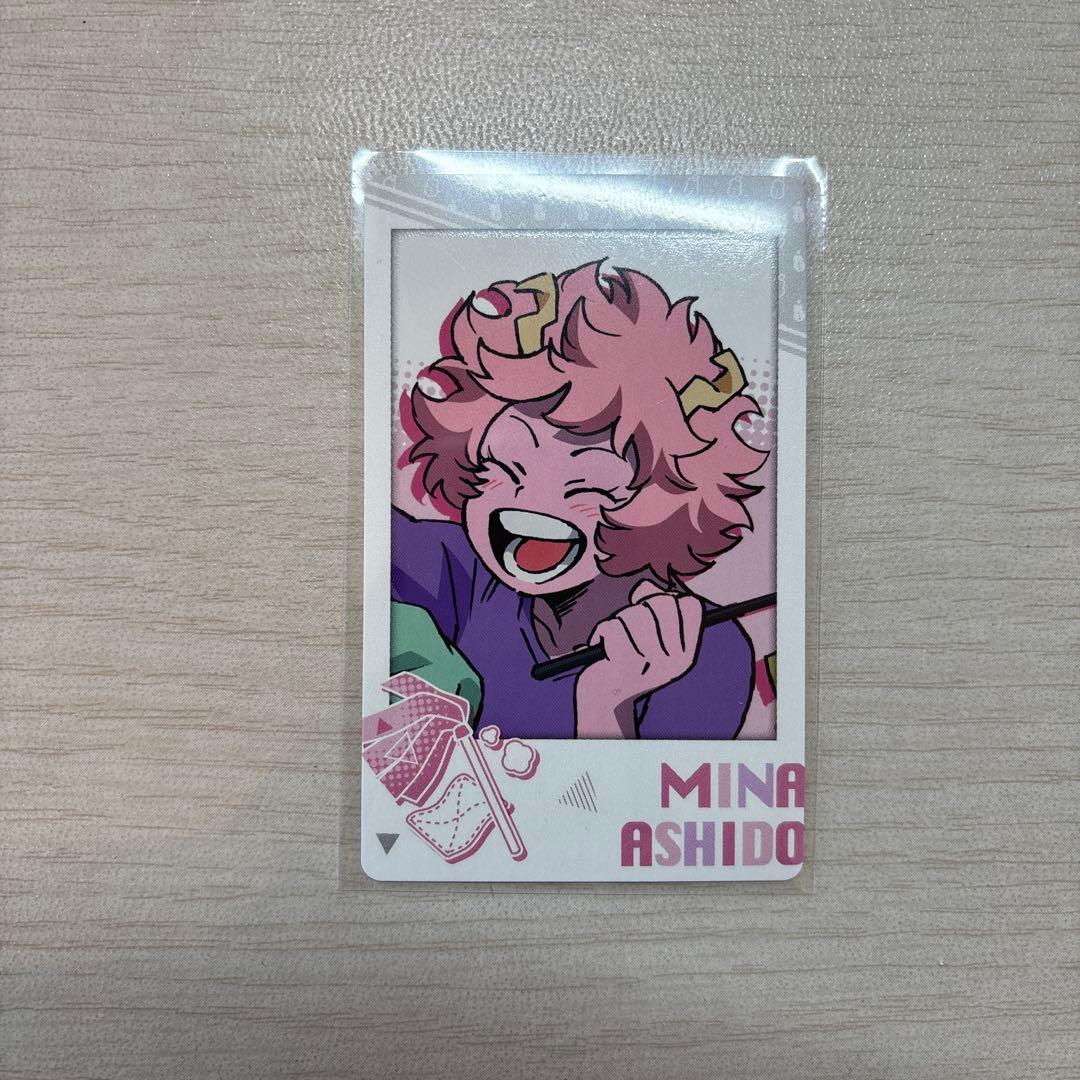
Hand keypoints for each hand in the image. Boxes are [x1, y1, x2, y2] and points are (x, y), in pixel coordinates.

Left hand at [574, 582, 703, 738]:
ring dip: (618, 620)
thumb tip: (645, 587)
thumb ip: (651, 606)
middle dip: (639, 606)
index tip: (652, 610)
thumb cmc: (624, 659)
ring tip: (616, 638)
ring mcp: (650, 668)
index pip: (691, 605)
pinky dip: (602, 631)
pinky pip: (612, 627)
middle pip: (663, 603)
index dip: (669, 597)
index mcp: (685, 654)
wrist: (603, 699)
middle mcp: (674, 663)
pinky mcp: (623, 670)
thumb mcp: (646, 634)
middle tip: (629, 625)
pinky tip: (603, 647)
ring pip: (633, 614)